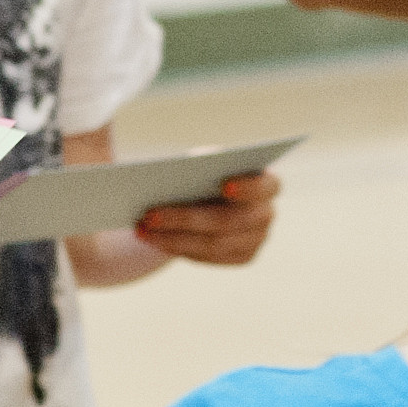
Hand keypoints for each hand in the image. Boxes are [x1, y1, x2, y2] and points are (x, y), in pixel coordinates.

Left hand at [133, 172, 280, 268]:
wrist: (206, 201)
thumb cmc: (203, 175)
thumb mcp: (199, 161)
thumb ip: (196, 158)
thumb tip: (157, 149)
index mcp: (266, 182)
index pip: (266, 186)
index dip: (248, 188)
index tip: (223, 185)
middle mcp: (266, 213)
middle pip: (228, 221)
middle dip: (185, 218)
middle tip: (149, 214)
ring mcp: (255, 239)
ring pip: (213, 244)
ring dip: (173, 237)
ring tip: (141, 229)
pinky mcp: (241, 256)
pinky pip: (207, 257)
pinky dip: (178, 248)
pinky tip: (152, 239)